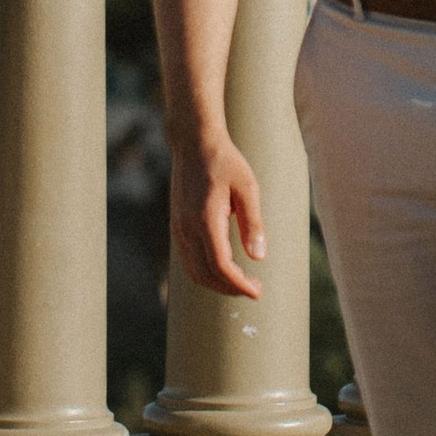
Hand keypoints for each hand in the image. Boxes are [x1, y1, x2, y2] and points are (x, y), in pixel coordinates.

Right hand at [170, 130, 265, 298]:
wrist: (194, 143)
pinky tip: (224, 267)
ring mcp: (179, 229)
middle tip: (254, 288)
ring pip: (194, 271)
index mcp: (205, 220)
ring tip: (242, 281)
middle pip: (206, 275)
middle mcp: (187, 229)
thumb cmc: (225, 163)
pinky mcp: (177, 227)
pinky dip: (205, 272)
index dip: (239, 284)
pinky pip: (188, 261)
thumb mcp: (247, 188)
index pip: (220, 266)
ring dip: (217, 283)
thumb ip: (253, 223)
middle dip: (230, 288)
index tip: (257, 291)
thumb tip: (259, 257)